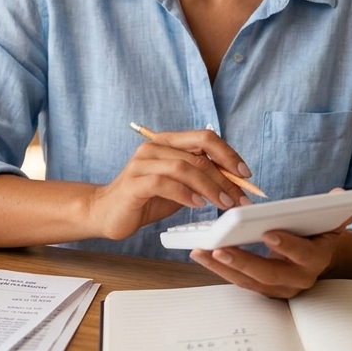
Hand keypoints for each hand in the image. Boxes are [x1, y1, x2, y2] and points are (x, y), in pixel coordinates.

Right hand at [89, 127, 251, 239]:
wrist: (105, 213)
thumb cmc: (146, 199)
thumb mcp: (179, 186)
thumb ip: (201, 178)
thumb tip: (235, 182)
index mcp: (167, 142)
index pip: (204, 137)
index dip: (228, 154)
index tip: (245, 175)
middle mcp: (154, 147)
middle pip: (198, 154)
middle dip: (224, 177)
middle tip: (240, 198)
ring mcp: (142, 163)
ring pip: (184, 167)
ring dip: (209, 187)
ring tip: (223, 204)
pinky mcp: (133, 183)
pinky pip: (164, 183)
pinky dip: (185, 193)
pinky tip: (197, 205)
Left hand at [189, 214, 351, 298]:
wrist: (318, 257)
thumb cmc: (318, 234)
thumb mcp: (330, 221)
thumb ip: (335, 209)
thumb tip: (339, 195)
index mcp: (317, 258)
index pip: (304, 254)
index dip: (288, 246)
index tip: (269, 233)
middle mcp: (299, 278)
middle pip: (270, 274)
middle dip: (244, 261)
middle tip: (222, 249)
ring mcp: (280, 287)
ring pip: (250, 281)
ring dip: (224, 267)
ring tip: (202, 252)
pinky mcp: (263, 288)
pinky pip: (239, 281)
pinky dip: (220, 268)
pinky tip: (202, 254)